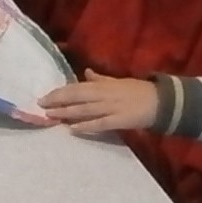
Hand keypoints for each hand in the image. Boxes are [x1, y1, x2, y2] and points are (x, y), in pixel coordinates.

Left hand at [38, 70, 161, 139]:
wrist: (160, 101)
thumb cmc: (138, 90)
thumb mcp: (117, 81)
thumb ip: (100, 79)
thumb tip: (85, 73)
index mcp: (103, 85)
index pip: (77, 87)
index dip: (60, 92)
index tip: (45, 96)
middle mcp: (104, 94)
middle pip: (77, 96)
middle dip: (58, 100)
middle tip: (41, 105)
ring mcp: (111, 107)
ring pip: (85, 109)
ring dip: (66, 112)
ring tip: (51, 116)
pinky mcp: (119, 120)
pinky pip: (100, 123)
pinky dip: (86, 126)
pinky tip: (73, 129)